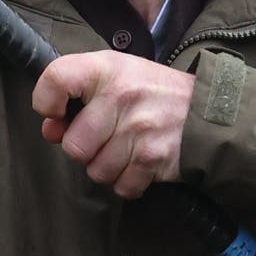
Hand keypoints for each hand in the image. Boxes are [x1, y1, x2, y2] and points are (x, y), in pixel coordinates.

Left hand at [33, 50, 195, 198]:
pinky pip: (122, 187)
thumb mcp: (116, 76)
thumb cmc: (152, 93)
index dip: (46, 102)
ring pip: (96, 172)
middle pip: (74, 146)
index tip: (58, 113)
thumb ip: (77, 98)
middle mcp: (121, 96)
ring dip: (109, 167)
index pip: (56, 79)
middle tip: (107, 137)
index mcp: (106, 68)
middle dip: (87, 150)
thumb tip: (51, 131)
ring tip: (128, 148)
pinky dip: (130, 181)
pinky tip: (142, 162)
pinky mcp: (155, 158)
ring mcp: (139, 129)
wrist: (210, 110)